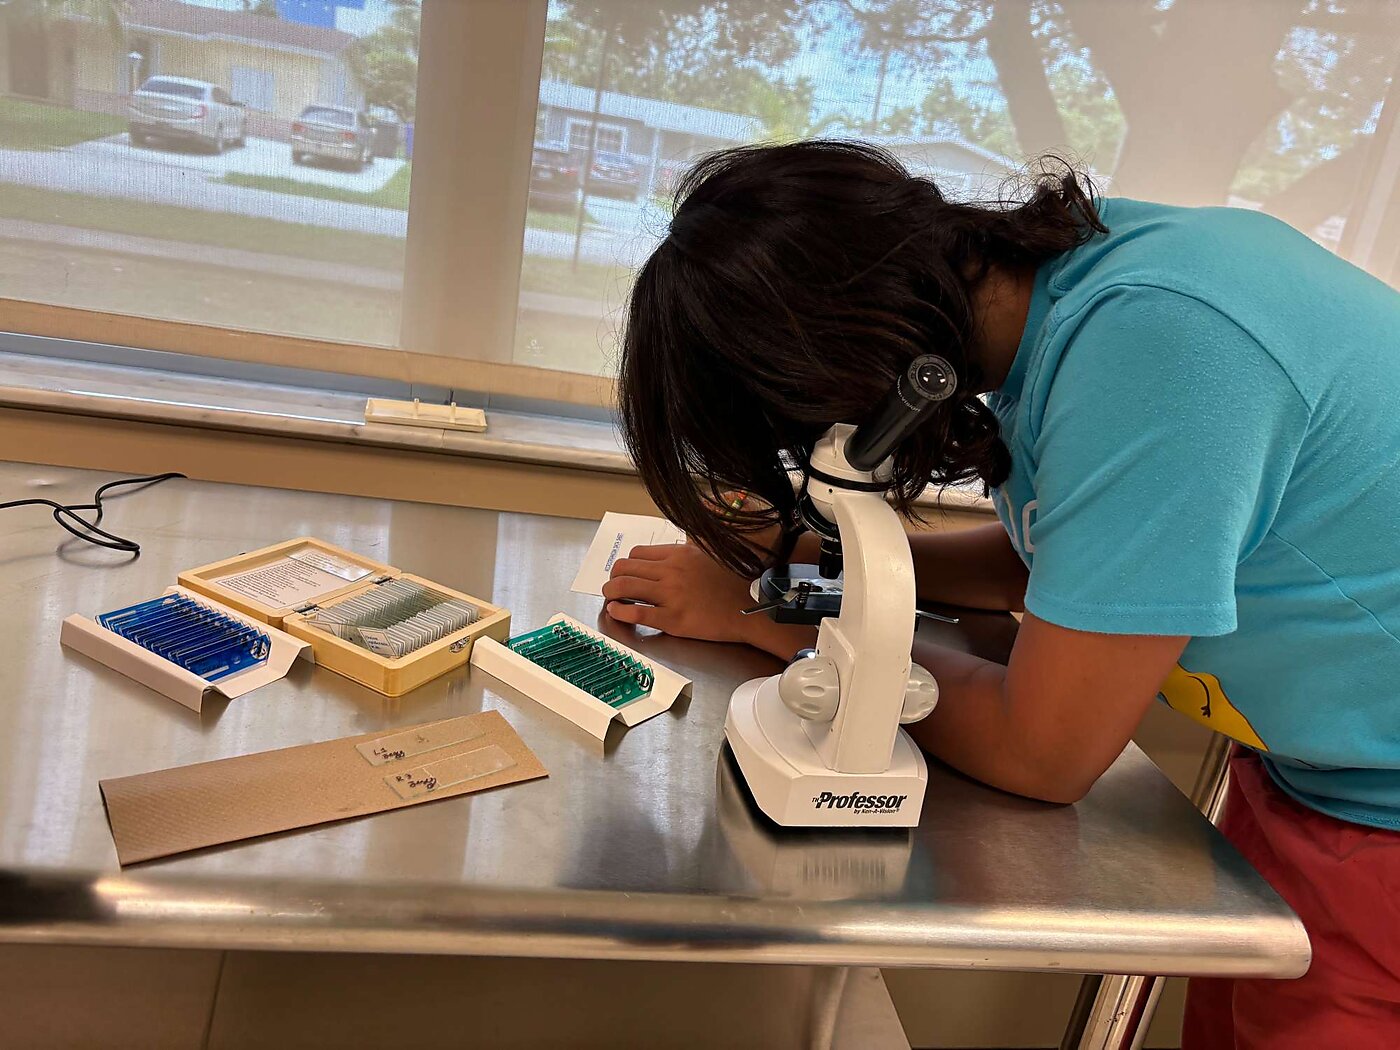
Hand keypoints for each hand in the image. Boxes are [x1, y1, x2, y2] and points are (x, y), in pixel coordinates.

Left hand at [603, 543, 753, 643]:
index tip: (627, 573)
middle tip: (614, 586)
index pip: (637, 553)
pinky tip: (616, 612)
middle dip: (613, 577)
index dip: (627, 564)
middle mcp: (672, 571)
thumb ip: (691, 545)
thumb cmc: (733, 584)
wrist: (750, 612)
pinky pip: (635, 612)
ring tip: (611, 598)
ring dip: (611, 592)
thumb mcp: (711, 553)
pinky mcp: (672, 619)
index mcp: (679, 554)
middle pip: (624, 567)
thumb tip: (679, 540)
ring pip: (624, 587)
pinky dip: (619, 612)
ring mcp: (671, 595)